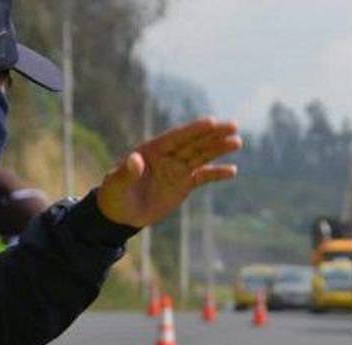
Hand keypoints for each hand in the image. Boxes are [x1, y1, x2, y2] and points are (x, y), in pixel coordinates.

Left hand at [98, 118, 241, 227]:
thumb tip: (135, 161)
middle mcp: (167, 156)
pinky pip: (202, 177)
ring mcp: (176, 169)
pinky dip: (216, 174)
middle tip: (234, 125)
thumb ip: (126, 172)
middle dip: (213, 135)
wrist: (120, 215)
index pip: (176, 138)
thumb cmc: (113, 196)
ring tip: (237, 141)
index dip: (193, 130)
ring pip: (201, 156)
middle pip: (194, 143)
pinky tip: (232, 170)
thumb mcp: (115, 184)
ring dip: (219, 149)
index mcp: (151, 150)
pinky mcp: (183, 184)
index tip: (211, 121)